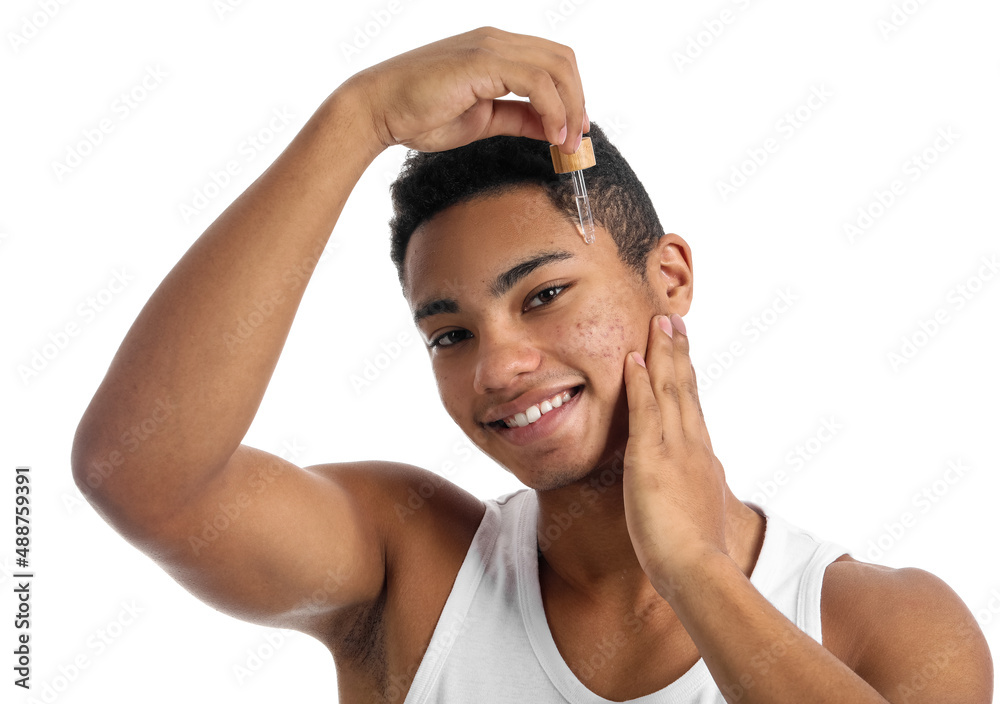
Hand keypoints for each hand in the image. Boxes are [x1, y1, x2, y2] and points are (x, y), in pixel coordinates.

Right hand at [342, 27, 587, 153]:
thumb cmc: (419, 115)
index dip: (572, 95)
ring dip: (570, 109)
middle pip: (562, 60)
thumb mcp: (482, 121)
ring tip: (566, 143)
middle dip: (578, 101)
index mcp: (496, 49)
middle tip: (576, 140)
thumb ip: (517, 118)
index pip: (552, 62)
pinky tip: (551, 136)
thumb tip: (550, 128)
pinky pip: (537, 82)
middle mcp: (496, 40)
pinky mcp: (481, 61)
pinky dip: (553, 110)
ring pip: (556, 67)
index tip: (574, 131)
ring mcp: (490, 47)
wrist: (377, 109)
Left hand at [621, 314, 727, 596]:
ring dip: (662, 353)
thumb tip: (695, 496)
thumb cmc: (697, 555)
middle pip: (684, 388)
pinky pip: (645, 410)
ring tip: (659, 323)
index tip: (682, 352)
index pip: (692, 408)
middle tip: (673, 321)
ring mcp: (674, 448)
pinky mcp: (652, 457)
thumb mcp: (698, 516)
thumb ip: (694, 498)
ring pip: (669, 389)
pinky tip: (633, 358)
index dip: (686, 377)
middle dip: (677, 352)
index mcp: (702, 459)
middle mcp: (692, 446)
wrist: (697, 568)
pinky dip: (640, 381)